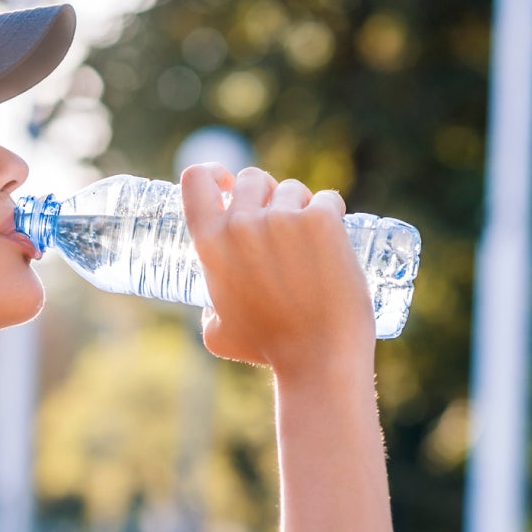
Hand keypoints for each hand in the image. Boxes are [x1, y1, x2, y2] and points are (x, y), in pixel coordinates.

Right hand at [181, 163, 374, 375]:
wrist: (318, 357)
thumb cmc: (268, 349)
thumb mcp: (217, 332)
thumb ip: (208, 309)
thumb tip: (213, 305)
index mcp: (210, 244)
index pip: (196, 179)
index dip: (212, 174)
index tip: (226, 184)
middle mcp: (241, 223)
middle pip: (251, 178)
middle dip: (265, 195)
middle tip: (281, 226)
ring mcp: (283, 218)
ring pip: (292, 189)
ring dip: (301, 207)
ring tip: (310, 245)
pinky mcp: (322, 220)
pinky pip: (327, 199)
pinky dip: (332, 214)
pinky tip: (335, 240)